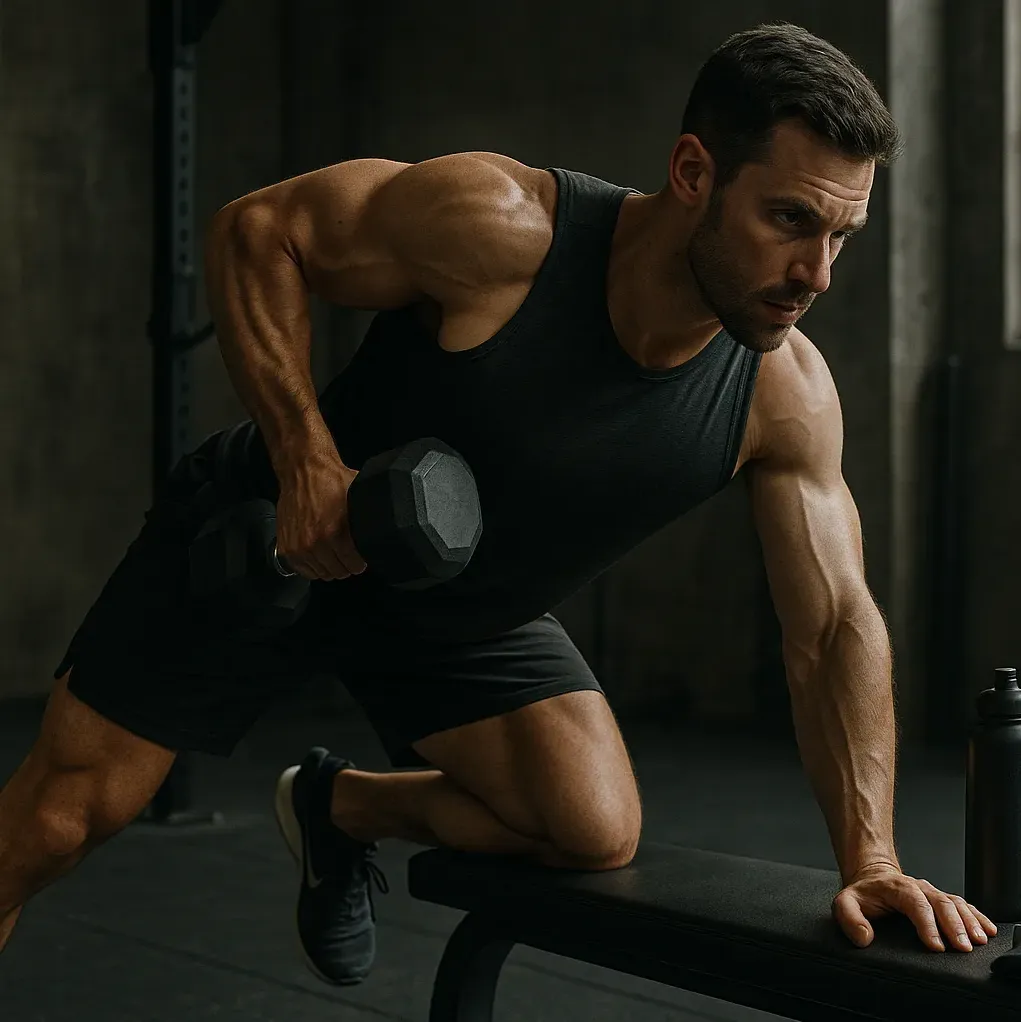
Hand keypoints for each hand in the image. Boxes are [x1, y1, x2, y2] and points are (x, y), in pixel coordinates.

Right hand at [274, 450, 367, 580]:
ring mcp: (298, 548)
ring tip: (333, 553)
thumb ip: (369, 518)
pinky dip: (312, 566)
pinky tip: (319, 556)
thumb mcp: (358, 498)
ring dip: (329, 566)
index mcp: (334, 533)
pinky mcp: (286, 548)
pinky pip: (303, 570)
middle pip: (338, 572)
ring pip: (321, 574)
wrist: (302, 471)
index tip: (361, 557)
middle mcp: (314, 543)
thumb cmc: (330, 481)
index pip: (354, 565)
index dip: (361, 562)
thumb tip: (385, 529)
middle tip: (347, 555)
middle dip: (346, 564)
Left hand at [832, 862, 997, 951]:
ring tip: (978, 940)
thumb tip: (864, 936)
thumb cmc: (862, 894)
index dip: (927, 924)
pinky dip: (977, 916)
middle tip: (962, 947)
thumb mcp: (845, 903)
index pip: (915, 904)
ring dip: (969, 922)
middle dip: (953, 925)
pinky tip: (986, 930)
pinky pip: (963, 905)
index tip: (935, 946)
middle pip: (940, 903)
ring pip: (955, 903)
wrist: (872, 878)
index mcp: (896, 887)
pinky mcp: (941, 899)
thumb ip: (849, 918)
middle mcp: (918, 887)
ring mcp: (932, 892)